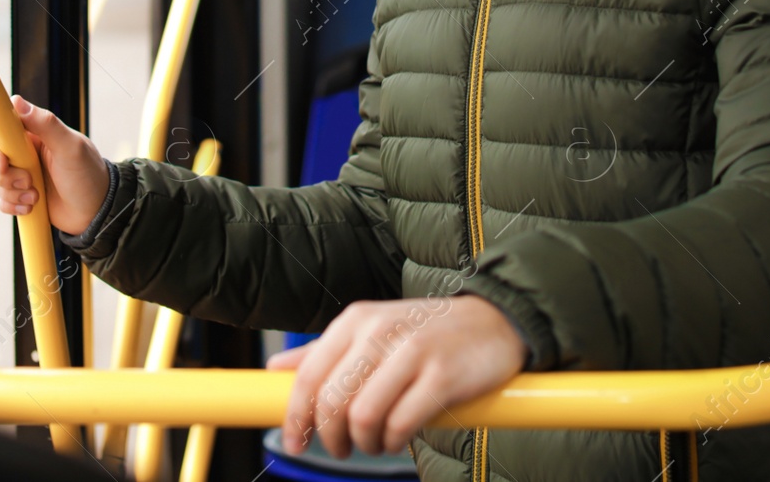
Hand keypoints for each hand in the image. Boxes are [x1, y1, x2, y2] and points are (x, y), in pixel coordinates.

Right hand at [0, 96, 108, 234]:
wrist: (96, 211)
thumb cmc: (88, 174)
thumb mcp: (71, 148)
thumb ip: (46, 124)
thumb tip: (16, 100)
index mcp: (33, 131)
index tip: (2, 165)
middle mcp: (22, 149)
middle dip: (4, 177)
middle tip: (29, 183)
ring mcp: (19, 171)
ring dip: (10, 193)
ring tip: (36, 197)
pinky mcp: (18, 192)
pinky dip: (11, 206)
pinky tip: (31, 207)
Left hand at [266, 295, 525, 458]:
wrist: (493, 321)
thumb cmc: (425, 332)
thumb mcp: (371, 332)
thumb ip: (325, 353)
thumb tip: (275, 368)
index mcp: (356, 320)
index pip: (310, 375)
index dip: (296, 416)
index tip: (295, 442)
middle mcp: (379, 331)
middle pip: (333, 400)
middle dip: (331, 437)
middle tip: (343, 449)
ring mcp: (412, 352)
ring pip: (364, 416)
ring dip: (365, 442)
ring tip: (375, 443)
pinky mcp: (442, 376)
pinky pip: (401, 424)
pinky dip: (394, 442)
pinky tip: (399, 438)